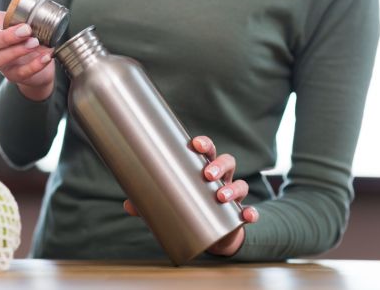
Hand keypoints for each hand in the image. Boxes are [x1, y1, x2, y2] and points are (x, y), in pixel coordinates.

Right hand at [0, 0, 54, 100]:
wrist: (43, 60)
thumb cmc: (33, 31)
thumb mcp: (37, 8)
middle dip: (6, 36)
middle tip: (27, 29)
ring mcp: (2, 63)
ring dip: (17, 51)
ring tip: (36, 43)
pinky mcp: (15, 75)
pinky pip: (19, 73)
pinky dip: (33, 65)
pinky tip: (47, 56)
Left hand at [123, 135, 258, 256]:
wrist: (211, 235)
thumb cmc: (189, 208)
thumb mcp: (170, 203)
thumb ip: (151, 203)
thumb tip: (128, 204)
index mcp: (203, 169)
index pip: (206, 150)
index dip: (203, 144)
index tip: (195, 143)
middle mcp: (222, 179)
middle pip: (227, 161)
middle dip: (219, 165)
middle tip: (207, 174)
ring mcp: (233, 196)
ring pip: (240, 184)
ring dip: (233, 188)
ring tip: (221, 197)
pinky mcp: (239, 215)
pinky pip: (251, 211)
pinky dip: (251, 212)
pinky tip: (246, 215)